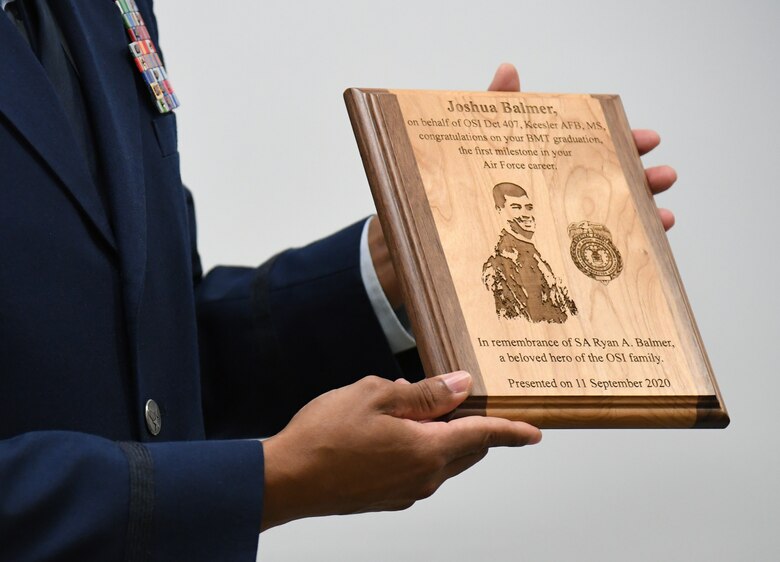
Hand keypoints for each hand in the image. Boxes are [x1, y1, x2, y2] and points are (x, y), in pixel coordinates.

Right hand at [261, 371, 540, 529]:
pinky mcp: (388, 499)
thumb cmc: (325, 435)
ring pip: (443, 461)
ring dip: (441, 437)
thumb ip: (425, 393)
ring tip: (408, 410)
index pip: (484, 435)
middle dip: (473, 427)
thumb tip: (459, 386)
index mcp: (428, 449)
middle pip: (467, 449)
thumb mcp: (376, 396)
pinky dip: (420, 451)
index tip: (534, 432)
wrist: (287, 480)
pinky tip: (390, 433)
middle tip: (459, 401)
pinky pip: (419, 471)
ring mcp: (406, 492)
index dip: (512, 431)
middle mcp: (424, 477)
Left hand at [369, 63, 677, 304]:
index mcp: (533, 174)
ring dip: (638, 221)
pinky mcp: (533, 273)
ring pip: (602, 228)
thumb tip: (509, 70)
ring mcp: (542, 239)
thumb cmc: (430, 202)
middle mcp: (544, 205)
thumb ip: (489, 114)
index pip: (585, 152)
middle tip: (660, 175)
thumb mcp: (460, 154)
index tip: (645, 138)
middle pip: (604, 189)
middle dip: (639, 180)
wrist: (401, 258)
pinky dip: (611, 263)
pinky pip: (578, 269)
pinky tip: (633, 261)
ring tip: (661, 214)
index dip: (619, 143)